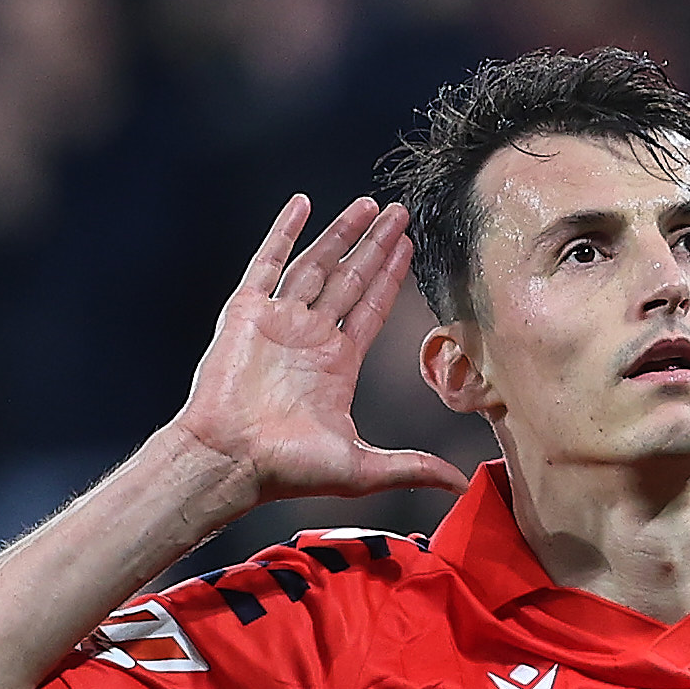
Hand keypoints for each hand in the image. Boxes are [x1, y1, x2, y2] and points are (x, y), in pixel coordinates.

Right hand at [171, 195, 468, 511]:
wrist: (229, 459)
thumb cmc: (287, 469)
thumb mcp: (362, 468)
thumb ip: (412, 468)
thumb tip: (460, 485)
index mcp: (336, 364)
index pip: (372, 309)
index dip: (391, 278)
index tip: (411, 248)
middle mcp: (310, 337)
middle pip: (350, 279)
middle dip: (375, 245)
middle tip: (400, 213)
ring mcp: (278, 321)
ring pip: (316, 264)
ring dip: (341, 233)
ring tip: (368, 204)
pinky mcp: (247, 312)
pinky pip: (267, 262)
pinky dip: (284, 231)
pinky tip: (303, 203)